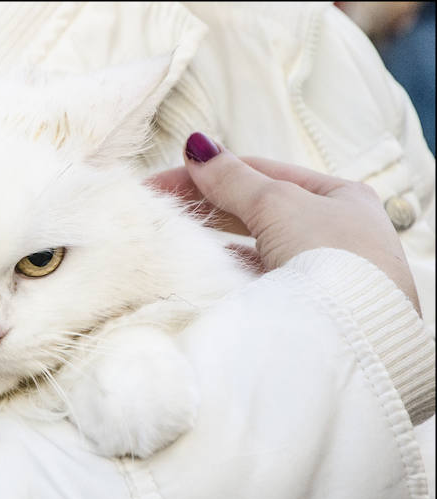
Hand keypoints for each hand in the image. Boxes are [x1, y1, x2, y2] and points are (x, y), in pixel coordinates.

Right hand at [146, 132, 420, 314]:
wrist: (352, 338)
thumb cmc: (328, 256)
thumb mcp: (277, 204)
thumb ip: (233, 178)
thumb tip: (197, 148)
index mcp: (341, 198)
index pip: (264, 174)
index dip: (212, 171)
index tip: (163, 180)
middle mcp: (334, 232)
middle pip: (258, 208)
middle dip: (209, 204)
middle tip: (157, 204)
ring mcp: (319, 272)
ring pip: (255, 245)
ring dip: (215, 237)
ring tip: (173, 232)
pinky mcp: (300, 306)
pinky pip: (256, 278)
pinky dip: (229, 268)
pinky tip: (204, 267)